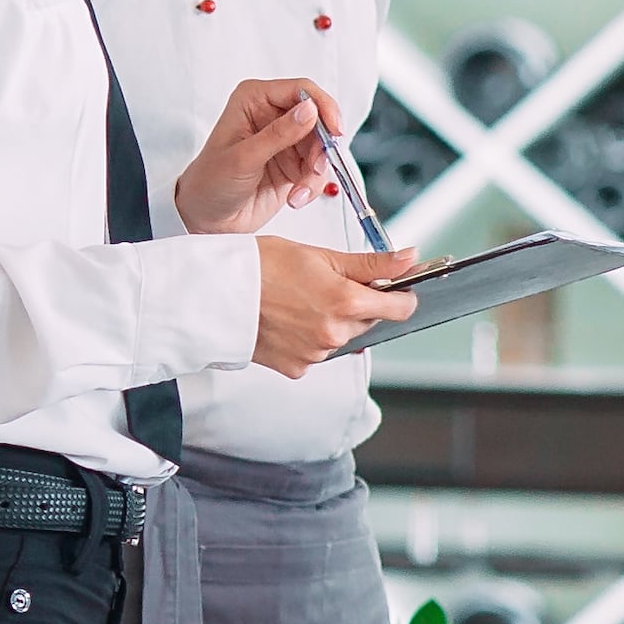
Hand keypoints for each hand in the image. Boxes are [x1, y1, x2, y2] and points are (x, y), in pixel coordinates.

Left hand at [178, 76, 346, 235]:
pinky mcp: (295, 165)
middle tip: (315, 169)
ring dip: (316, 173)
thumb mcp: (243, 157)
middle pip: (319, 121)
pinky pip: (319, 171)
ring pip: (322, 148)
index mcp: (254, 101)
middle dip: (321, 148)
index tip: (334, 131)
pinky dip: (313, 186)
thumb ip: (279, 133)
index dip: (323, 107)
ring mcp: (285, 142)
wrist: (207, 217)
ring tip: (299, 192)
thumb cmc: (210, 182)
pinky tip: (295, 198)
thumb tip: (309, 111)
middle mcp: (272, 117)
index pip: (301, 91)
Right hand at [253, 235, 416, 373]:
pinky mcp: (297, 367)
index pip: (401, 308)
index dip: (400, 295)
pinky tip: (288, 321)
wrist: (213, 292)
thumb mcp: (321, 255)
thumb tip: (409, 260)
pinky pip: (316, 353)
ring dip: (332, 323)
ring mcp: (316, 353)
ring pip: (342, 337)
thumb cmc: (259, 267)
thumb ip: (372, 264)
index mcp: (347, 302)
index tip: (394, 289)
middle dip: (357, 305)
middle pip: (368, 321)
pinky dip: (308, 339)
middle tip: (324, 286)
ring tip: (299, 302)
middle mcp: (335, 333)